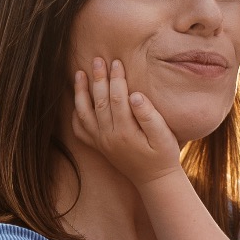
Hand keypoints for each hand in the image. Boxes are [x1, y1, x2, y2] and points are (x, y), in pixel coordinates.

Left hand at [72, 58, 183, 187]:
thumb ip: (150, 116)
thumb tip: (135, 95)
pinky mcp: (98, 146)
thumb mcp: (164, 137)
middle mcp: (108, 137)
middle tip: (97, 60)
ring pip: (84, 113)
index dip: (116, 79)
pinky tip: (78, 100)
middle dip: (98, 79)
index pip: (117, 98)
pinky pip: (80, 130)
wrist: (154, 180)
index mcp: (125, 132)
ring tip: (79, 73)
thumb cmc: (164, 156)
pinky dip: (75, 114)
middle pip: (99, 102)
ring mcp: (100, 142)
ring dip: (80, 92)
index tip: (117, 62)